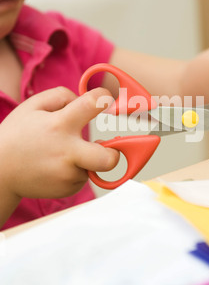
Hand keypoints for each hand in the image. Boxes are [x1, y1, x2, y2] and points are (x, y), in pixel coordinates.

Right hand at [0, 86, 118, 202]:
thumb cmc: (16, 135)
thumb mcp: (33, 106)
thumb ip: (62, 96)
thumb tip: (87, 100)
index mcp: (60, 125)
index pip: (93, 104)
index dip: (103, 98)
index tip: (105, 99)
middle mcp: (67, 152)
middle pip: (108, 159)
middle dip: (115, 153)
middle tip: (108, 149)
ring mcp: (68, 174)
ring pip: (93, 165)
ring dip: (85, 159)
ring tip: (61, 155)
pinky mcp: (67, 189)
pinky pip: (82, 177)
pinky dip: (74, 170)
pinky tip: (55, 166)